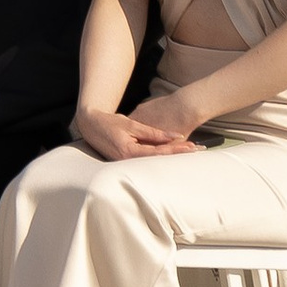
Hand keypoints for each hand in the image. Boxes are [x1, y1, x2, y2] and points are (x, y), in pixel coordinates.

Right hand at [75, 102, 197, 158]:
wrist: (89, 126)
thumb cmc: (108, 123)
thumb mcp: (132, 125)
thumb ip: (153, 133)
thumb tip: (174, 136)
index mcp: (129, 152)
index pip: (158, 153)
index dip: (176, 149)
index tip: (191, 146)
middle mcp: (128, 161)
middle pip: (159, 159)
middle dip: (178, 154)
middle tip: (197, 149)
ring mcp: (126, 163)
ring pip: (154, 160)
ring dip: (172, 155)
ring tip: (190, 150)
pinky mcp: (126, 161)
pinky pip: (146, 158)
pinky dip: (160, 154)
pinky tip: (172, 152)